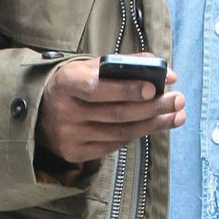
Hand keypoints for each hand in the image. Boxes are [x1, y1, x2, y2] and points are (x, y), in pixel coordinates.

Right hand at [37, 56, 184, 164]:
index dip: (126, 89)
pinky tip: (154, 126)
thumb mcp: (91, 67)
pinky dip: (136, 134)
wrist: (40, 111)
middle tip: (178, 100)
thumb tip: (168, 73)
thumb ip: (127, 65)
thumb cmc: (74, 85)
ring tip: (176, 115)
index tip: (153, 87)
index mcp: (66, 82)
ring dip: (153, 124)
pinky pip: (114, 144)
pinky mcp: (75, 153)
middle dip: (153, 107)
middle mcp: (65, 111)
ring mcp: (69, 135)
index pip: (97, 88)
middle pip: (117, 113)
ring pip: (120, 132)